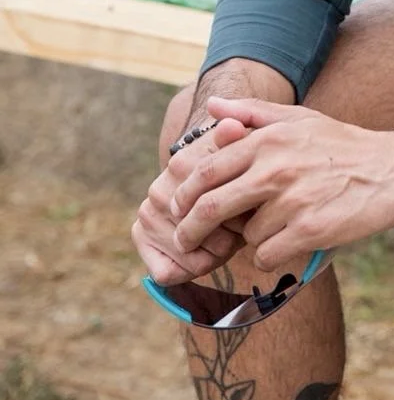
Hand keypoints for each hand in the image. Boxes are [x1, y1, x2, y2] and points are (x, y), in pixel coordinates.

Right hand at [132, 116, 249, 285]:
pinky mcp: (138, 235)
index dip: (241, 216)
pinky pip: (167, 272)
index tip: (249, 209)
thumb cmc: (232, 173)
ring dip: (212, 255)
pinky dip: (188, 269)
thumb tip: (232, 126)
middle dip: (228, 237)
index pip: (219, 209)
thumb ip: (237, 142)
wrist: (204, 178)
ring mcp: (146, 213)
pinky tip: (201, 253)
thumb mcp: (242, 155)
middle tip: (235, 228)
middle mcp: (159, 189)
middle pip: (205, 236)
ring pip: (190, 257)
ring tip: (222, 237)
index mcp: (183, 166)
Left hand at [170, 97, 393, 272]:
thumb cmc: (342, 144)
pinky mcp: (310, 230)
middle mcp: (275, 168)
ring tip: (278, 224)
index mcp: (267, 139)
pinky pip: (267, 254)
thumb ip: (252, 112)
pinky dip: (272, 254)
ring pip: (245, 235)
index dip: (184, 196)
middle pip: (211, 208)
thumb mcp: (298, 118)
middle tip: (187, 241)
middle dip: (191, 230)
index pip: (205, 171)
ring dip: (252, 238)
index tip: (179, 211)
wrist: (393, 169)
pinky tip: (291, 240)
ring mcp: (292, 200)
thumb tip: (213, 107)